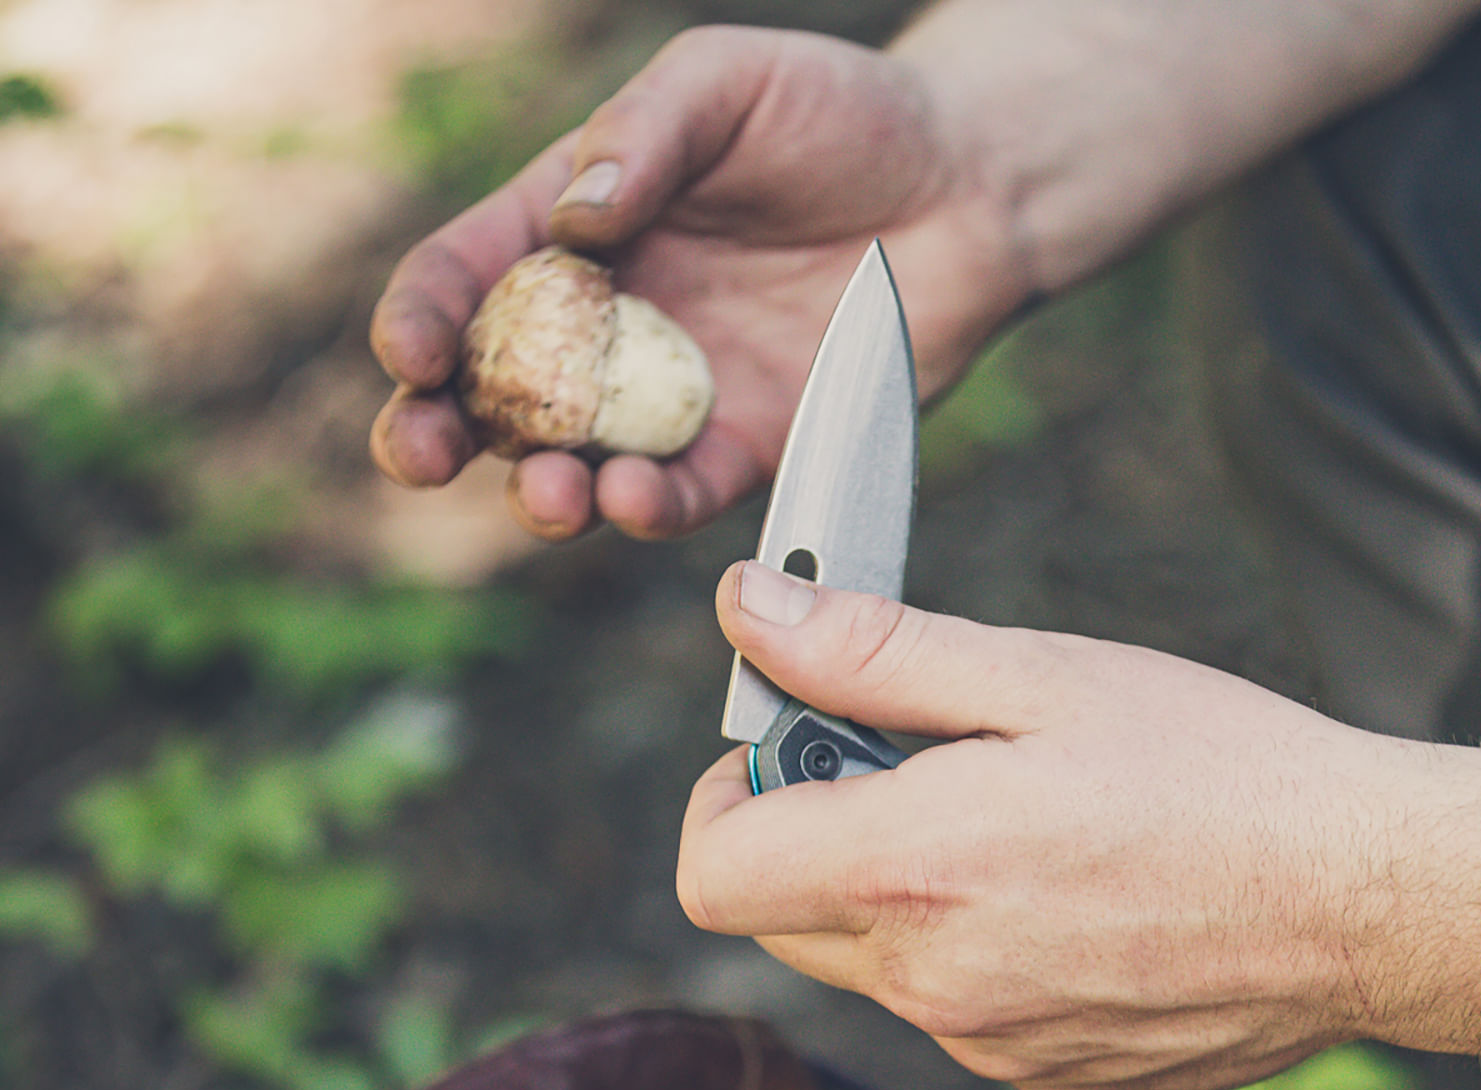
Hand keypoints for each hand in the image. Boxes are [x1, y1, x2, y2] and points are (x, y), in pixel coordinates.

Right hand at [369, 25, 1019, 541]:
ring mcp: (671, 395)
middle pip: (496, 392)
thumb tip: (570, 223)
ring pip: (577, 464)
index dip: (424, 316)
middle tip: (420, 454)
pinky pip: (682, 491)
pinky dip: (649, 505)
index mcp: (576, 228)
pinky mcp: (745, 446)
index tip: (407, 351)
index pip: (471, 277)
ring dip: (542, 489)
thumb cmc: (839, 115)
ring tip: (545, 489)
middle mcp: (609, 324)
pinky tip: (630, 496)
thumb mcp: (725, 85)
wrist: (964, 189)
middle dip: (439, 431)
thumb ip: (641, 139)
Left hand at [677, 562, 1480, 1089]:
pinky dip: (956, 945)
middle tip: (901, 766)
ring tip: (999, 824)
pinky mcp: (1035, 1071)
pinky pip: (943, 1006)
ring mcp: (982, 1040)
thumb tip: (745, 610)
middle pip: (775, 917)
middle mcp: (929, 981)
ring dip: (886, 889)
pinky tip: (1052, 892)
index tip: (783, 750)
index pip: (713, 872)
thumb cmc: (1213, 770)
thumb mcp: (1034, 675)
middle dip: (805, 835)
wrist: (1362, 898)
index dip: (722, 800)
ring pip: (861, 962)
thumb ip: (868, 652)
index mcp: (909, 873)